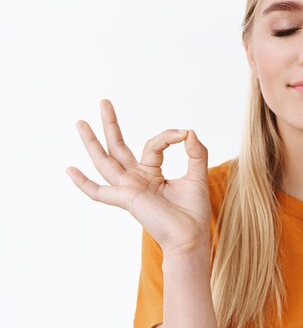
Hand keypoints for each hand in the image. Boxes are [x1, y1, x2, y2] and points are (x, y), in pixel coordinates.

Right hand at [65, 99, 211, 254]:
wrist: (191, 236)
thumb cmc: (193, 212)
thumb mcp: (197, 175)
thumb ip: (195, 152)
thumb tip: (188, 131)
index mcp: (150, 173)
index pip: (153, 144)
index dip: (169, 136)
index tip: (185, 135)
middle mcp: (136, 179)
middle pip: (118, 147)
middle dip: (110, 125)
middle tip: (104, 102)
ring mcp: (128, 189)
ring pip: (105, 161)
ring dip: (92, 142)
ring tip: (80, 122)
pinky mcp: (127, 199)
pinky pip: (100, 192)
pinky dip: (84, 183)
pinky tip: (69, 169)